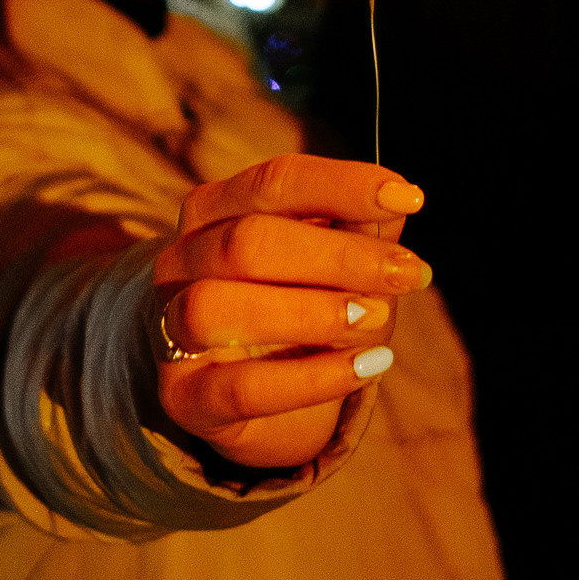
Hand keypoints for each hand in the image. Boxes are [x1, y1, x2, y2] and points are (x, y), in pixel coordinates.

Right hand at [151, 153, 431, 468]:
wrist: (252, 395)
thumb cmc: (299, 308)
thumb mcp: (333, 265)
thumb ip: (358, 231)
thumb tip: (398, 203)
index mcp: (214, 210)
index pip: (274, 183)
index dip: (342, 186)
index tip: (408, 198)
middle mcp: (181, 260)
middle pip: (247, 242)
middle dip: (339, 256)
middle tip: (408, 274)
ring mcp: (170, 328)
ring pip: (217, 306)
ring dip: (311, 311)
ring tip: (377, 318)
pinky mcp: (184, 396)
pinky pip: (239, 388)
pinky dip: (311, 379)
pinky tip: (367, 367)